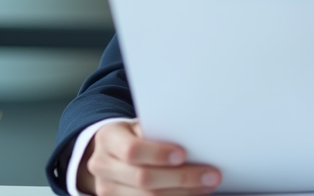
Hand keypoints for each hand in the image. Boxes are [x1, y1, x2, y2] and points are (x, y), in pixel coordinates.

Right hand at [78, 120, 221, 195]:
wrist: (111, 152)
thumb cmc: (134, 134)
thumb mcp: (140, 125)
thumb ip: (158, 131)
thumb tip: (193, 137)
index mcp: (108, 139)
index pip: (131, 150)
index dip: (158, 154)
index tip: (184, 154)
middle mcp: (102, 166)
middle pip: (142, 179)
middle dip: (181, 178)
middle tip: (211, 175)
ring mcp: (107, 190)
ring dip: (183, 193)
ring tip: (207, 186)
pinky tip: (192, 194)